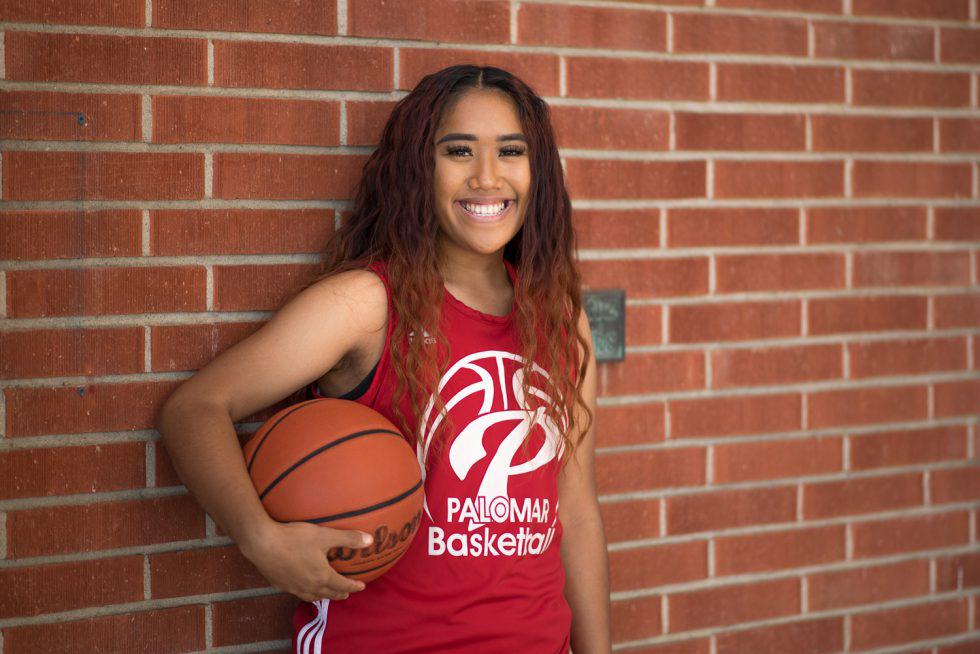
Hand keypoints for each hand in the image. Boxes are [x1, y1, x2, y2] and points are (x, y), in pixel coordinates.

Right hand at [241, 520, 371, 601]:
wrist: (262, 543)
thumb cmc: (295, 538)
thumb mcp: (325, 535)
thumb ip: (348, 538)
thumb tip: (370, 540)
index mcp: (322, 576)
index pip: (342, 585)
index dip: (354, 586)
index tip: (362, 587)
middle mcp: (309, 586)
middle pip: (328, 594)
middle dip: (340, 594)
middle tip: (347, 593)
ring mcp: (293, 587)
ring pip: (312, 596)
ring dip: (323, 596)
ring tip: (327, 593)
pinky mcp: (280, 584)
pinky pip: (298, 593)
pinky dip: (307, 593)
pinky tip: (303, 586)